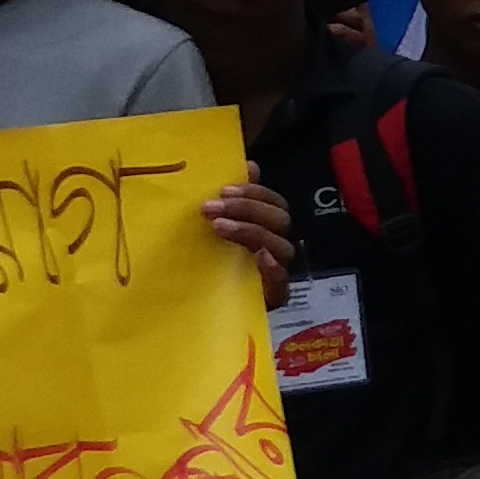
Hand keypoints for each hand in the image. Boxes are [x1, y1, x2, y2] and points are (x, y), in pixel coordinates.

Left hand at [200, 181, 290, 304]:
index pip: (274, 202)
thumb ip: (232, 200)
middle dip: (247, 209)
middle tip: (210, 208)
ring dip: (252, 231)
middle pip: (280, 220)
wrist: (197, 313)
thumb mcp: (217, 229)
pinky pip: (282, 283)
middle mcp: (274, 247)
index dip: (255, 193)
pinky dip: (273, 268)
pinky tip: (258, 258)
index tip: (223, 189)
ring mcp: (275, 272)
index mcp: (264, 228)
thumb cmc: (208, 267)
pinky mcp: (272, 298)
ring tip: (218, 227)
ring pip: (281, 246)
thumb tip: (248, 165)